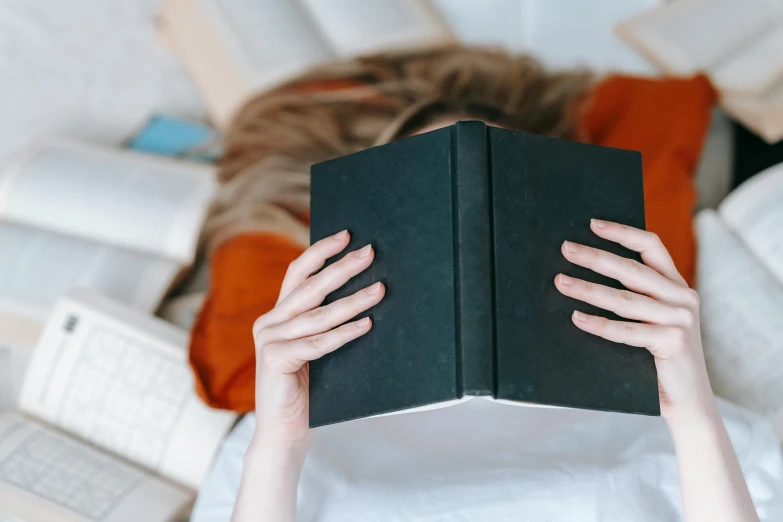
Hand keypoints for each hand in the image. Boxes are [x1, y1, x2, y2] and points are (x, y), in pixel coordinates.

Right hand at [251, 230, 384, 447]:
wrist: (285, 432)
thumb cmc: (307, 390)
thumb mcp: (315, 348)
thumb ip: (324, 323)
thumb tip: (365, 291)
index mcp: (278, 315)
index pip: (298, 273)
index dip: (321, 252)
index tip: (346, 235)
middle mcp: (269, 322)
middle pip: (310, 287)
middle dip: (343, 268)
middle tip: (370, 253)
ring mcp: (270, 340)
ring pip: (319, 314)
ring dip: (353, 301)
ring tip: (380, 289)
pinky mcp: (275, 360)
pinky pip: (318, 342)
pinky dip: (344, 334)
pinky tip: (367, 324)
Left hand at [554, 219, 714, 423]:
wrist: (688, 402)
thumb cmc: (660, 360)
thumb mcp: (653, 321)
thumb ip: (636, 299)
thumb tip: (586, 275)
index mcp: (678, 286)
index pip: (651, 246)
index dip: (622, 232)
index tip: (592, 224)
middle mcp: (683, 298)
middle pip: (631, 269)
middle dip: (595, 257)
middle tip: (565, 248)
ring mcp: (681, 319)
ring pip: (624, 299)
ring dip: (588, 289)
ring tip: (561, 282)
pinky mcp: (674, 341)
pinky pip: (626, 330)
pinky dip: (598, 324)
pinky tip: (576, 318)